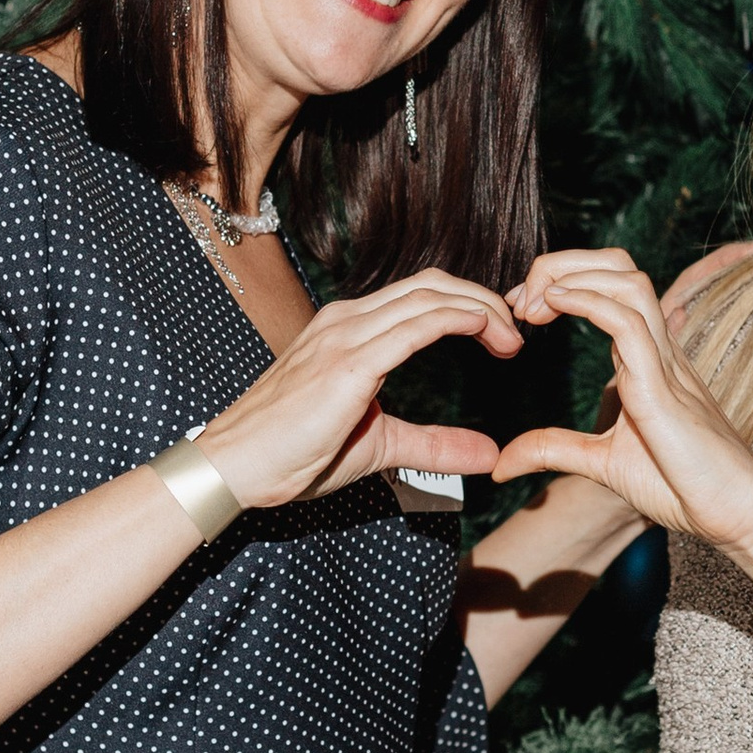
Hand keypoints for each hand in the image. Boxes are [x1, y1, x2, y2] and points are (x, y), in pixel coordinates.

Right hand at [201, 273, 520, 512]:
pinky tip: (487, 334)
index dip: (469, 305)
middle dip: (483, 300)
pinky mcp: (348, 361)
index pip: (421, 296)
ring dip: (481, 309)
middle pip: (432, 285)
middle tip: (517, 333)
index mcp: (349, 330)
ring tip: (511, 338)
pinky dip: (460, 320)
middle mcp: (347, 320)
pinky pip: (416, 325)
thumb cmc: (291, 455)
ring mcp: (345, 334)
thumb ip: (434, 444)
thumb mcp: (379, 446)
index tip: (502, 334)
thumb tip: (487, 454)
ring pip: (429, 296)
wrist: (235, 467)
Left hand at [493, 249, 752, 597]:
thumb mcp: (602, 463)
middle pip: (618, 268)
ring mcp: (665, 365)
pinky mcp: (664, 390)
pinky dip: (589, 303)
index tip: (523, 309)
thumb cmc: (684, 487)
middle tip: (521, 299)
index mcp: (646, 359)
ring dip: (573, 277)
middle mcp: (658, 350)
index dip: (563, 282)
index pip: (610, 288)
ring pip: (627, 282)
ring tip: (534, 301)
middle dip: (564, 264)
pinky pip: (630, 325)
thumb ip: (555, 450)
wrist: (736, 515)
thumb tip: (502, 464)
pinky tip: (556, 305)